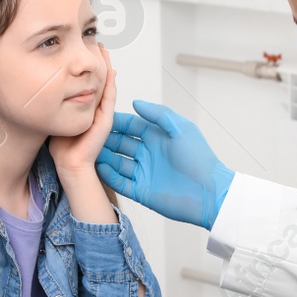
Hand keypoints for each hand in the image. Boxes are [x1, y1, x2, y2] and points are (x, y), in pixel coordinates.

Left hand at [49, 45, 115, 175]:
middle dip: (99, 61)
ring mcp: (102, 114)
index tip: (84, 48)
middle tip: (97, 42)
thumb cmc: (61, 146)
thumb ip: (52, 103)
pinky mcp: (105, 120)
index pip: (88, 81)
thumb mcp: (54, 116)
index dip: (88, 65)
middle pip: (100, 79)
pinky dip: (111, 85)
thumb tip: (38, 87)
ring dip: (107, 68)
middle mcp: (96, 108)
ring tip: (105, 51)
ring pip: (107, 85)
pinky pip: (110, 98)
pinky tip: (110, 72)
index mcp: (85, 107)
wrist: (69, 163)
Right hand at [96, 100, 234, 228]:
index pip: (130, 125)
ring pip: (117, 162)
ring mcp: (144, 172)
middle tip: (85, 134)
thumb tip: (135, 102)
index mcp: (157, 137)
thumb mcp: (181, 129)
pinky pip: (119, 182)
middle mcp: (148, 153)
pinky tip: (97, 168)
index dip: (114, 121)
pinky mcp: (141, 191)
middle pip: (120, 143)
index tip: (97, 115)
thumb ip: (158, 114)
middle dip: (103, 138)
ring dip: (102, 156)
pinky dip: (108, 175)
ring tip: (86, 150)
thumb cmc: (200, 159)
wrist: (210, 194)